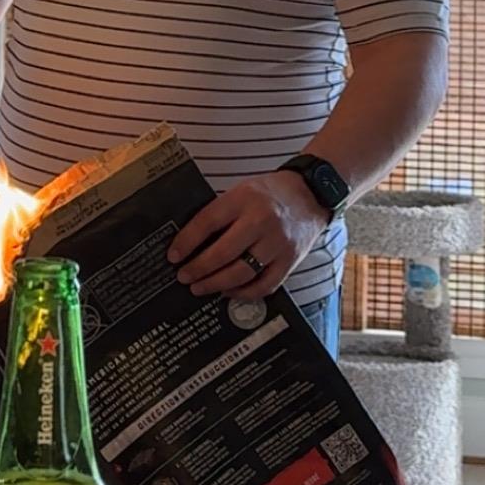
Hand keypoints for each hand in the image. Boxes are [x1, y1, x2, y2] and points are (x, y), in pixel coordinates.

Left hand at [168, 172, 329, 297]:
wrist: (311, 194)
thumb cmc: (271, 193)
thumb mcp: (241, 191)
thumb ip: (221, 212)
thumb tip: (190, 240)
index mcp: (244, 199)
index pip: (207, 222)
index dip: (186, 242)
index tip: (173, 256)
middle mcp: (261, 221)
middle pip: (223, 252)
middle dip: (198, 268)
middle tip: (184, 277)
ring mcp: (277, 244)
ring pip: (242, 272)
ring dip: (216, 284)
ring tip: (200, 287)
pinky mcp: (289, 261)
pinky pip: (264, 285)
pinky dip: (244, 293)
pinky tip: (229, 292)